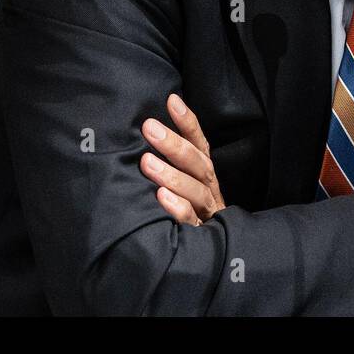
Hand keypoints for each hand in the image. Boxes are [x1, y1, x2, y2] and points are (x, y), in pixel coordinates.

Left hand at [140, 93, 225, 223]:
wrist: (208, 253)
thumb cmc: (185, 209)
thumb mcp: (181, 182)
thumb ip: (169, 161)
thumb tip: (144, 129)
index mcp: (204, 173)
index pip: (199, 143)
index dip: (187, 122)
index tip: (171, 100)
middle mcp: (209, 188)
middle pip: (197, 163)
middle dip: (174, 144)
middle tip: (149, 128)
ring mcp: (206, 211)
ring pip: (196, 189)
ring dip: (172, 175)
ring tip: (147, 163)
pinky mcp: (201, 234)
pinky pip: (190, 220)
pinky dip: (177, 208)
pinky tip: (161, 197)